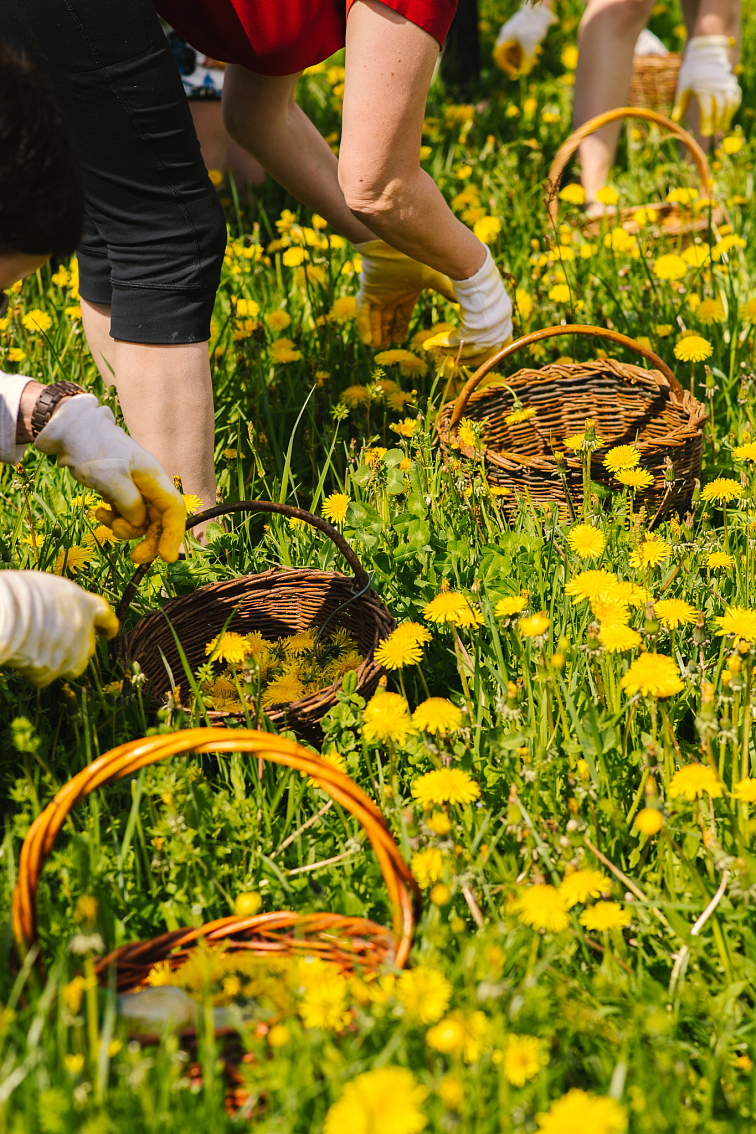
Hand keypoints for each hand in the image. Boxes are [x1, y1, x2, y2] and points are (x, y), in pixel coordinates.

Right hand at [0, 571, 117, 686]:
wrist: (10, 613)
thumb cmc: (22, 592)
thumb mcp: (49, 589)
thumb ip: (61, 605)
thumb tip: (56, 618)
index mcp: (84, 604)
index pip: (105, 617)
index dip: (107, 626)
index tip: (110, 633)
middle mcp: (84, 631)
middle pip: (88, 647)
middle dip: (76, 647)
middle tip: (52, 640)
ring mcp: (71, 654)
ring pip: (70, 666)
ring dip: (57, 662)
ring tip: (32, 648)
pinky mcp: (52, 672)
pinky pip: (44, 676)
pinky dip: (34, 671)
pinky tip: (22, 658)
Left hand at [34, 394, 185, 563]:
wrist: (70, 432)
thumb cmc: (92, 450)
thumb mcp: (111, 479)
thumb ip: (130, 504)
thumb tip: (139, 522)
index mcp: (154, 477)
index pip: (174, 510)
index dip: (174, 535)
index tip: (168, 558)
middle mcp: (149, 484)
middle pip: (160, 520)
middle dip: (149, 540)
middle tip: (135, 558)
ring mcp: (136, 488)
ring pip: (141, 520)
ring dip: (124, 528)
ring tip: (104, 518)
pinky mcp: (121, 491)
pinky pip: (124, 514)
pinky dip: (113, 519)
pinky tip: (99, 512)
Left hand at [355, 240, 455, 348]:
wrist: (393, 244)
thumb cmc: (414, 258)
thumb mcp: (433, 277)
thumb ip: (446, 289)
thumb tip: (462, 301)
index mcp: (407, 292)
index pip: (403, 314)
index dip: (401, 328)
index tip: (400, 341)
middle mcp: (392, 293)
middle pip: (387, 318)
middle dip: (387, 332)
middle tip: (387, 347)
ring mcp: (378, 292)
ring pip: (375, 318)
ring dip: (376, 333)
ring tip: (377, 348)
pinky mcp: (367, 290)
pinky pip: (363, 313)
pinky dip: (365, 328)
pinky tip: (367, 343)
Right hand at [422, 247, 512, 367]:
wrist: (475, 267)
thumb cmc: (476, 276)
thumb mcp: (480, 295)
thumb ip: (477, 309)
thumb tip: (467, 314)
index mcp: (504, 316)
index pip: (502, 343)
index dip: (488, 353)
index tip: (476, 357)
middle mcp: (501, 325)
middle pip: (488, 352)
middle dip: (471, 360)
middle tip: (456, 362)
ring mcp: (490, 328)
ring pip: (472, 349)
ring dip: (455, 353)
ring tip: (441, 352)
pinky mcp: (476, 328)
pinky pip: (460, 341)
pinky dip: (448, 344)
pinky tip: (437, 343)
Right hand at [493, 5, 556, 77]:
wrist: (542, 9)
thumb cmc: (534, 26)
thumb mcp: (531, 47)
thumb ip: (527, 62)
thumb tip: (525, 73)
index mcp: (506, 37)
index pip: (499, 56)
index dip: (505, 66)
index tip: (514, 72)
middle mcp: (508, 33)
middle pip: (509, 53)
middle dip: (518, 62)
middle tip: (526, 69)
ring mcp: (514, 30)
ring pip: (517, 48)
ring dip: (525, 56)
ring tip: (536, 61)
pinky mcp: (521, 28)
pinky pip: (521, 42)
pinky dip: (528, 49)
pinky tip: (538, 52)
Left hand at [672, 36, 740, 136]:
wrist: (705, 54)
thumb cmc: (691, 74)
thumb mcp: (682, 87)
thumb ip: (680, 104)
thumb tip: (675, 120)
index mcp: (703, 88)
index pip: (707, 109)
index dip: (707, 122)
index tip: (704, 133)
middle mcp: (716, 86)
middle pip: (720, 108)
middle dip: (717, 122)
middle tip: (712, 133)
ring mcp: (725, 84)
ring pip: (729, 103)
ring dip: (726, 117)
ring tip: (721, 128)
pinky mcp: (731, 83)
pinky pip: (735, 97)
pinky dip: (733, 108)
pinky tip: (728, 117)